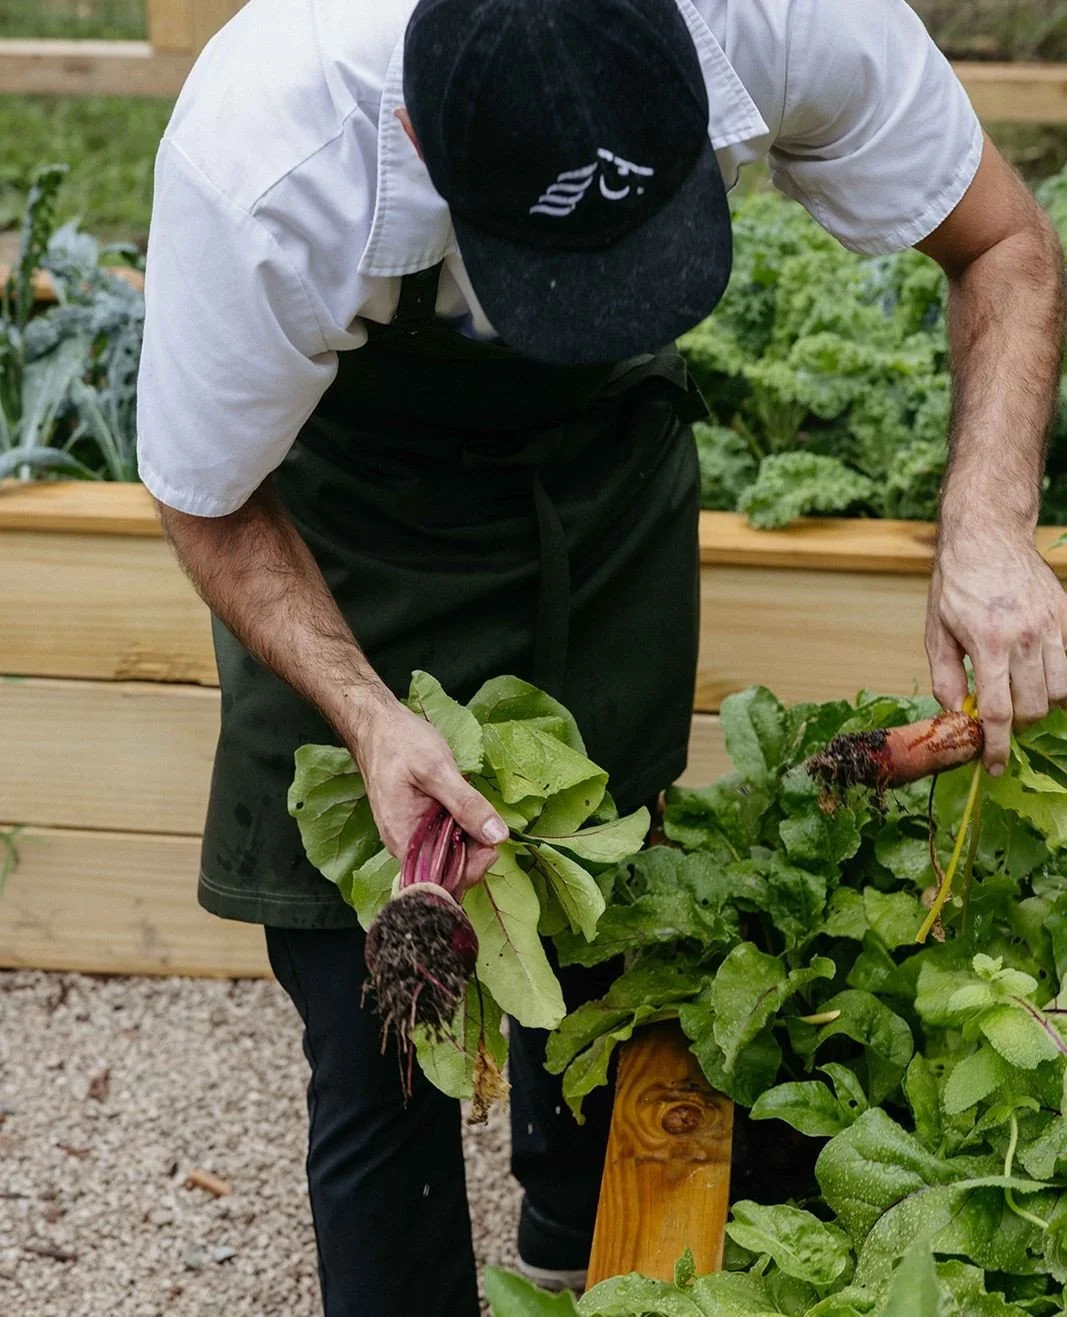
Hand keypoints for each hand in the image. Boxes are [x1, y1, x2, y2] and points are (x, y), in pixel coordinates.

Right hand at [348, 693, 507, 887]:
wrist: (378, 726)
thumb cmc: (399, 744)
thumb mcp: (436, 770)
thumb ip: (466, 804)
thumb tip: (498, 836)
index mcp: (403, 840)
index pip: (439, 880)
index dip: (470, 870)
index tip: (494, 847)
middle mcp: (407, 845)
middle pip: (448, 871)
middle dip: (476, 856)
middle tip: (494, 827)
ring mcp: (414, 835)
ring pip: (450, 855)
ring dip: (473, 842)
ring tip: (482, 815)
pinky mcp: (422, 824)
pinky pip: (447, 839)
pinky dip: (464, 830)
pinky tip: (471, 812)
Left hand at [927, 527, 1066, 774]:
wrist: (986, 538)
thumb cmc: (955, 586)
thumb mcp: (937, 631)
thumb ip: (947, 677)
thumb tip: (957, 715)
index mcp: (988, 642)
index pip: (998, 711)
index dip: (995, 746)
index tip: (993, 766)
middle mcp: (1025, 636)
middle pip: (1034, 708)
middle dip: (1016, 724)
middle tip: (1001, 717)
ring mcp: (1052, 626)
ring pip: (1061, 692)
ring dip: (1041, 704)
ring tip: (1021, 693)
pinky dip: (1061, 681)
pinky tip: (1040, 675)